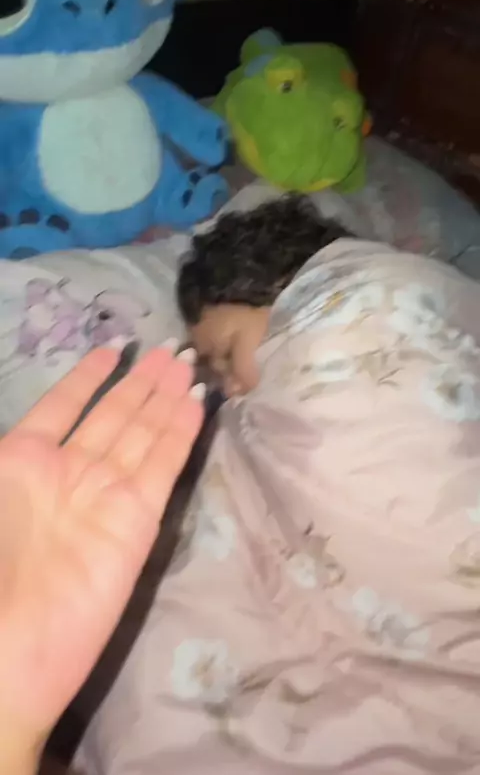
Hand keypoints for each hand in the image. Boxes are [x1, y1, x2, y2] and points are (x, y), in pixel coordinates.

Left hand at [0, 346, 202, 771]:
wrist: (7, 653)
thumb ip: (14, 456)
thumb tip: (32, 437)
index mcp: (22, 461)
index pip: (64, 405)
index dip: (89, 376)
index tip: (113, 347)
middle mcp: (69, 471)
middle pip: (113, 414)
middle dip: (139, 380)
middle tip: (169, 348)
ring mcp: (106, 494)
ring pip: (142, 431)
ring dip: (164, 395)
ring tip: (185, 361)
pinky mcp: (139, 518)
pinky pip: (164, 463)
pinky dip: (180, 430)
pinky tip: (193, 401)